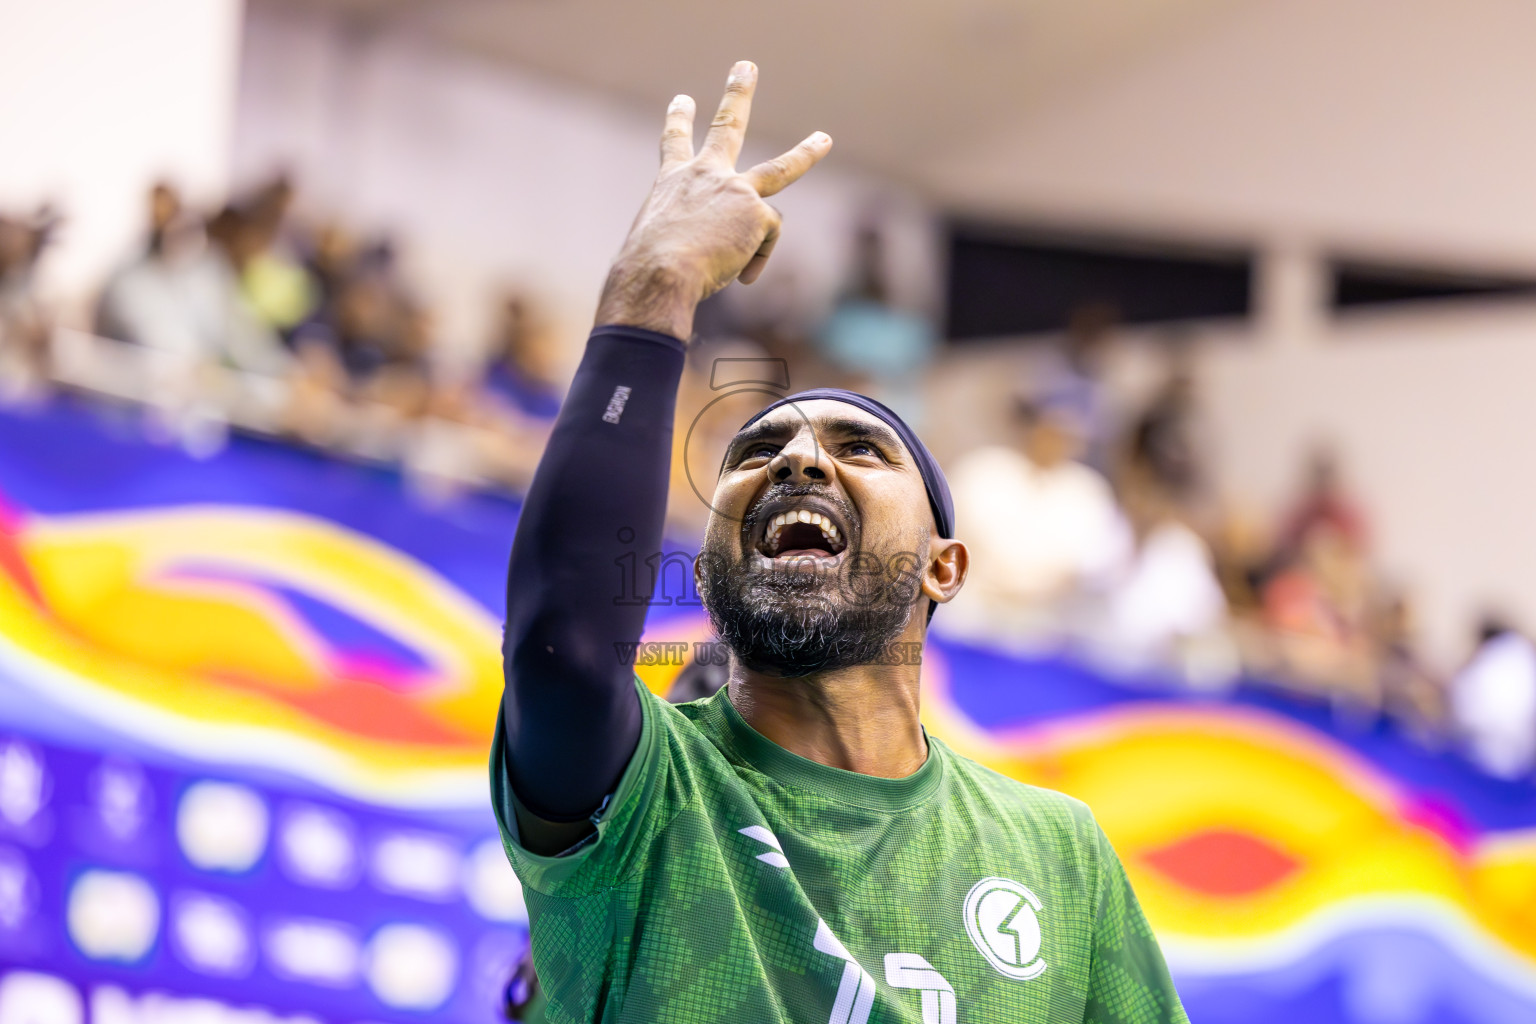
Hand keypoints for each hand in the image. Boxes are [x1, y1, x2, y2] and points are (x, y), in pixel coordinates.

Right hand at [596, 61, 831, 339]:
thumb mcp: (659, 245)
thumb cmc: (650, 270)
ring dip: (806, 152)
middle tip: (746, 67)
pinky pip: (765, 241)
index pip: (675, 144)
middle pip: (728, 127)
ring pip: (781, 169)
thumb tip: (714, 259)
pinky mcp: (758, 212)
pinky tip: (739, 274)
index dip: (679, 120)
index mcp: (673, 182)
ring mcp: (736, 190)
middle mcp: (705, 175)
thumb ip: (686, 241)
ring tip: (824, 140)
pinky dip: (753, 261)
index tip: (683, 99)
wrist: (660, 272)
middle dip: (737, 93)